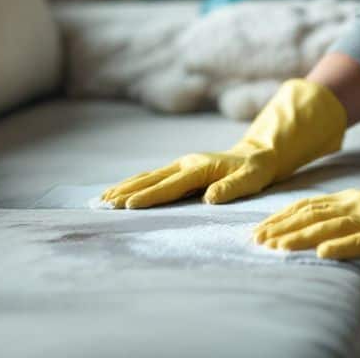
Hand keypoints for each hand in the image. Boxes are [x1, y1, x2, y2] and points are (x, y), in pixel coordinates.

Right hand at [101, 145, 279, 207]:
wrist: (256, 155)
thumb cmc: (255, 171)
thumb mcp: (251, 179)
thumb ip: (232, 188)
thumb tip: (210, 198)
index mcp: (200, 168)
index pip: (170, 186)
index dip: (149, 196)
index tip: (129, 205)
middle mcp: (186, 164)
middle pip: (151, 179)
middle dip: (127, 191)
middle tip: (104, 204)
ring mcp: (181, 165)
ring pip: (148, 176)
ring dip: (125, 187)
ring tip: (103, 198)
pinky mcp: (179, 169)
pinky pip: (152, 177)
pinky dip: (134, 184)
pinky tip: (120, 192)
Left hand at [253, 189, 359, 263]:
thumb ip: (337, 215)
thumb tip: (304, 226)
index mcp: (347, 198)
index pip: (307, 205)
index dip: (281, 217)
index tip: (259, 229)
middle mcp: (355, 204)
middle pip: (312, 214)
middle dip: (283, 227)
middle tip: (259, 240)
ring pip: (330, 226)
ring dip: (302, 237)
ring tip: (279, 247)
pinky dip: (340, 246)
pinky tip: (323, 253)